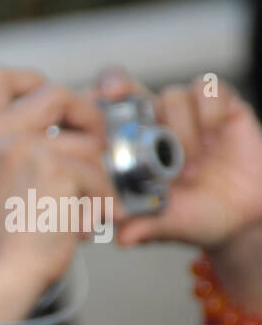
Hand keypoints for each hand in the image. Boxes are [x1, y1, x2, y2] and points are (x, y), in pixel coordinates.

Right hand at [0, 67, 119, 300]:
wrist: (3, 276)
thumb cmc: (5, 237)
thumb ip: (10, 144)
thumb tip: (66, 116)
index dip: (33, 81)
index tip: (54, 106)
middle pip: (53, 91)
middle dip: (86, 114)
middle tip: (96, 142)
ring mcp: (18, 148)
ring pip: (86, 137)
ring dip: (97, 171)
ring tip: (86, 201)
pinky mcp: (51, 167)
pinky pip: (98, 170)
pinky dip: (102, 198)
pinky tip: (89, 219)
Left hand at [96, 69, 261, 247]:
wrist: (241, 217)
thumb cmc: (194, 217)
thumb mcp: (167, 225)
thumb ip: (145, 226)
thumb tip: (122, 238)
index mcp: (126, 149)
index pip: (99, 118)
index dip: (88, 108)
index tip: (83, 106)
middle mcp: (151, 125)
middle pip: (125, 87)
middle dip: (117, 86)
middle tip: (114, 94)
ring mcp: (184, 114)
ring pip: (170, 95)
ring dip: (179, 130)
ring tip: (189, 169)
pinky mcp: (222, 106)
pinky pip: (209, 89)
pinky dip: (208, 108)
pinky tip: (213, 132)